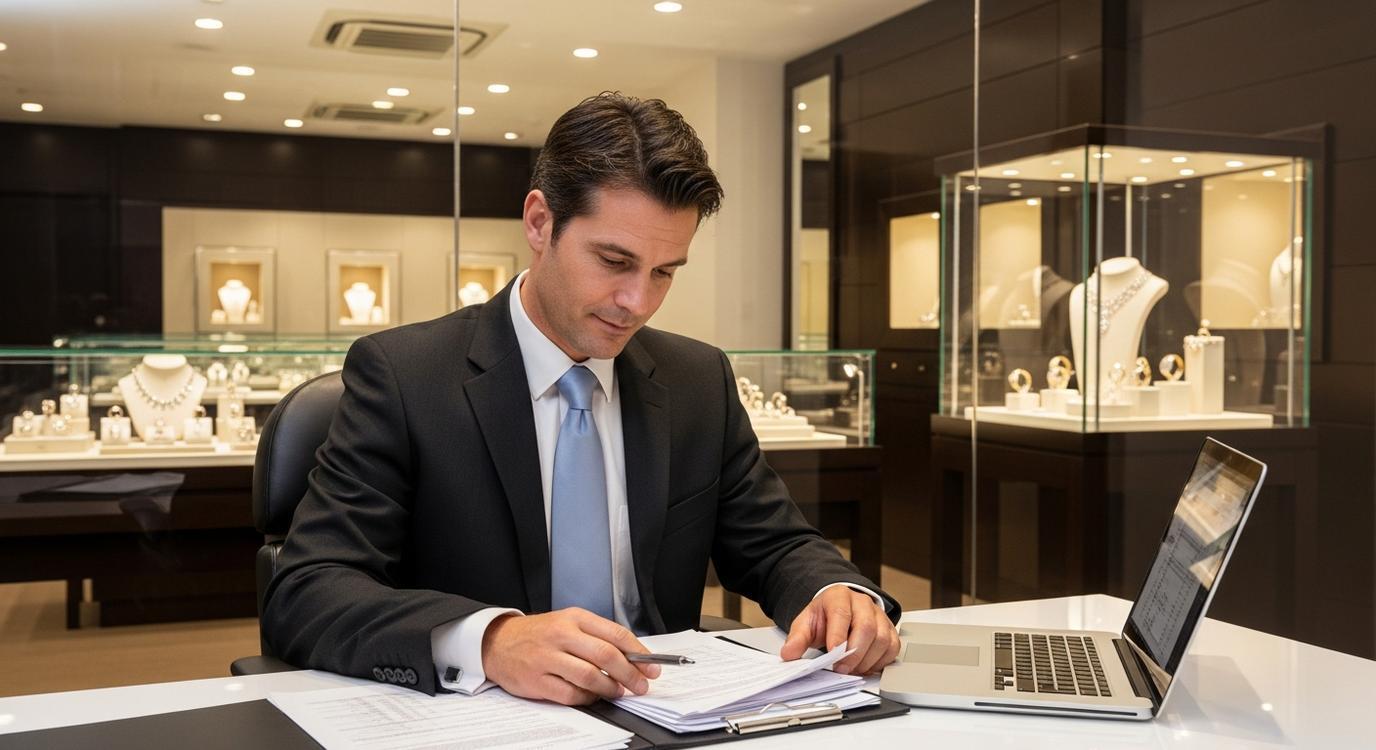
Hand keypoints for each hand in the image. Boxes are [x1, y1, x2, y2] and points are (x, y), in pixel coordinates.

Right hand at [481, 608, 660, 704]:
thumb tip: (632, 657)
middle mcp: (561, 635)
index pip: (615, 633)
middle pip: (606, 655)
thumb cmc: (539, 635)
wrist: (497, 643)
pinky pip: (571, 694)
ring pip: (590, 676)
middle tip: (641, 685)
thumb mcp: (568, 624)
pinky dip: (588, 698)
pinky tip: (593, 696)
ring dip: (610, 688)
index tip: (651, 666)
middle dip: (630, 673)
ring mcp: (548, 658)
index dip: (638, 653)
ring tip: (618, 692)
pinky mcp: (537, 680)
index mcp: (574, 618)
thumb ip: (597, 637)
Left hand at [780, 586, 899, 675]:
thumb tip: (788, 654)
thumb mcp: (806, 623)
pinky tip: (865, 667)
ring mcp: (879, 616)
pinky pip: (892, 648)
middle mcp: (862, 603)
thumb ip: (797, 638)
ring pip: (882, 639)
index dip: (838, 636)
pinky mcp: (889, 630)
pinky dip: (880, 662)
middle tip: (841, 669)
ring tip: (851, 669)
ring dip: (867, 660)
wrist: (838, 611)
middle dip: (854, 653)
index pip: (842, 614)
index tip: (832, 654)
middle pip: (866, 627)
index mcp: (839, 596)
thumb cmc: (824, 617)